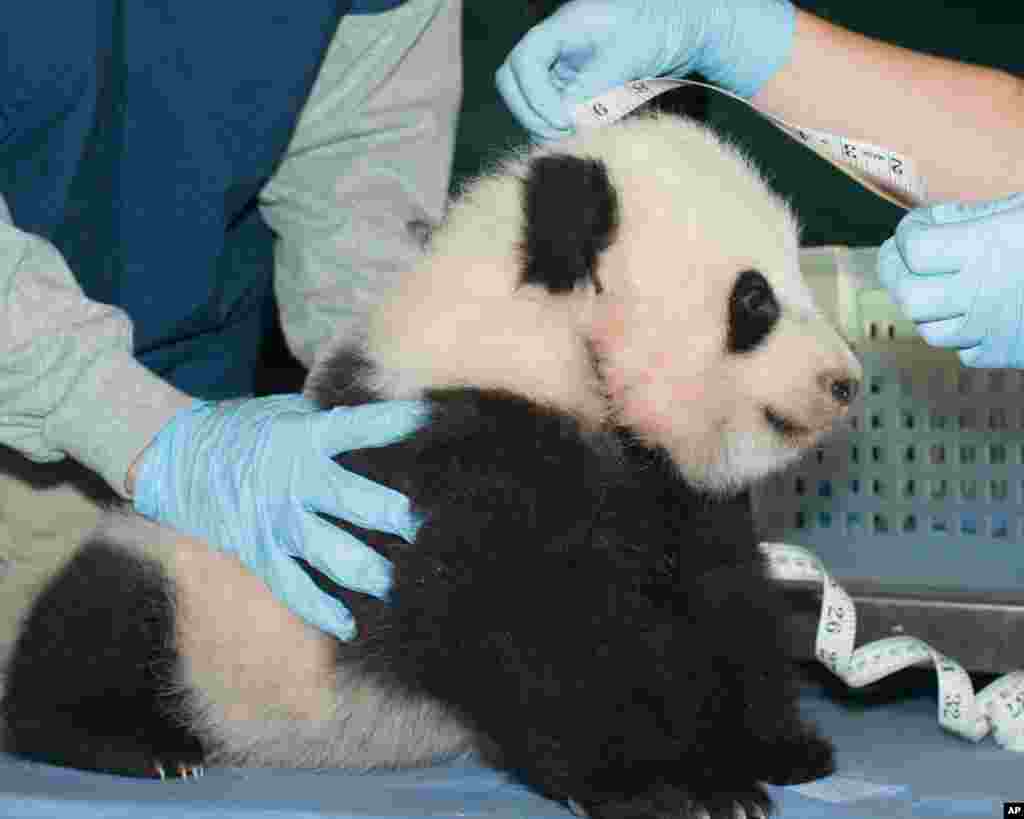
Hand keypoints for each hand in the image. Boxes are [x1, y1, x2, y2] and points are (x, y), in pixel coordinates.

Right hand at [132, 395, 426, 637]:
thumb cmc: (251, 429)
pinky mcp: (260, 553)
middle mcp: (294, 481)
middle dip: (393, 515)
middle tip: (423, 528)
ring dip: (367, 571)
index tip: (430, 423)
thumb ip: (337, 424)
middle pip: (352, 500)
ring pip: (329, 552)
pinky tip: (350, 626)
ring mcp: (276, 521)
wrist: (177, 456)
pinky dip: (321, 611)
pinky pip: (294, 589)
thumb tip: (401, 427)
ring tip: (397, 583)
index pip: (359, 427)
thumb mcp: (290, 412)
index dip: (394, 423)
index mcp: (306, 437)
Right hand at [496, 0, 794, 139]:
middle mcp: (559, 46)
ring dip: (548, 124)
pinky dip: (566, 125)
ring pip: (536, 101)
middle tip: (564, 133)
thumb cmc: (664, 24)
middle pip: (517, 83)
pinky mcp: (581, 85)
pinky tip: (587, 133)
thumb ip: (594, 84)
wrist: (691, 27)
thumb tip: (566, 118)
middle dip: (534, 112)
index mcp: (563, 28)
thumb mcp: (629, 52)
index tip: (562, 119)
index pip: (523, 63)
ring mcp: (568, 66)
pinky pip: (560, 109)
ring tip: (578, 136)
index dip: (533, 95)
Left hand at [878, 193, 1023, 367]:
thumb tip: (930, 223)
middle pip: (909, 296)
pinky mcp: (1008, 354)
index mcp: (985, 248)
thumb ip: (975, 217)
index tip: (916, 226)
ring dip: (925, 307)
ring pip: (929, 330)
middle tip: (897, 258)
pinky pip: (964, 352)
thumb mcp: (1021, 209)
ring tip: (936, 285)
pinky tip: (974, 314)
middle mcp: (981, 293)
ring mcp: (993, 329)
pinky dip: (960, 335)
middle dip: (895, 274)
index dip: (907, 233)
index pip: (914, 247)